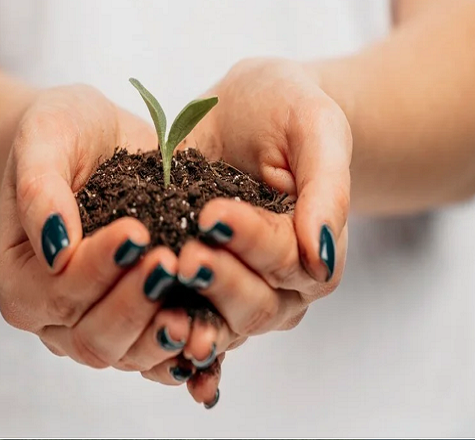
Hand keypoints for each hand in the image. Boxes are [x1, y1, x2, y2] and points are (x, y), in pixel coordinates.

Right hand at [0, 85, 193, 371]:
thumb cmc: (64, 136)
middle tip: (170, 262)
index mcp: (21, 280)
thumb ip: (39, 188)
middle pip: (93, 336)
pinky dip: (185, 351)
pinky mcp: (140, 321)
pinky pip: (160, 354)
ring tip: (194, 303)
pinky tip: (210, 334)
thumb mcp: (44, 138)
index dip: (96, 268)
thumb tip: (56, 249)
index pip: (57, 289)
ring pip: (128, 354)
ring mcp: (99, 325)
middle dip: (134, 303)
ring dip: (162, 334)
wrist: (99, 143)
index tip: (136, 231)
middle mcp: (56, 316)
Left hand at [141, 58, 350, 403]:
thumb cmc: (289, 111)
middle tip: (182, 255)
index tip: (213, 213)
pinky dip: (172, 338)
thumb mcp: (317, 129)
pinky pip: (187, 322)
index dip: (251, 241)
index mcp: (315, 247)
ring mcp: (237, 289)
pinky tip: (148, 336)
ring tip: (159, 293)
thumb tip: (322, 254)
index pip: (287, 258)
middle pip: (255, 304)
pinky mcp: (196, 286)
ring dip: (191, 319)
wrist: (246, 112)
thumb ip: (327, 188)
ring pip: (220, 323)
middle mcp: (280, 282)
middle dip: (218, 281)